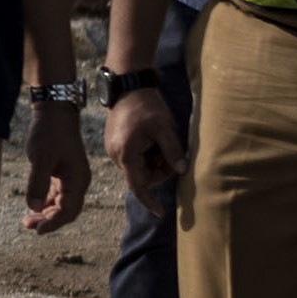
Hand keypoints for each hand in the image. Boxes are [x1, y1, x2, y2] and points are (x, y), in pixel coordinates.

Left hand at [23, 106, 91, 233]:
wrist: (54, 111)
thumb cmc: (49, 132)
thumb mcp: (41, 157)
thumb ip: (37, 183)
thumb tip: (34, 207)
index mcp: (78, 179)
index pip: (69, 210)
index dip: (53, 223)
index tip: (38, 230)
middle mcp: (78, 181)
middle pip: (67, 211)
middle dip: (49, 221)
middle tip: (29, 226)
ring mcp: (71, 178)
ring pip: (61, 204)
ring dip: (46, 213)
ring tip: (28, 220)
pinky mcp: (63, 173)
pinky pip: (57, 195)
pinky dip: (46, 203)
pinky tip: (34, 207)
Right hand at [105, 90, 184, 210]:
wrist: (128, 85)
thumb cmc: (146, 105)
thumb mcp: (164, 128)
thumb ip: (173, 151)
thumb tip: (182, 171)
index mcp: (126, 154)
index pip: (138, 186)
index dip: (149, 201)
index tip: (161, 213)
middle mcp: (116, 155)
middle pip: (142, 176)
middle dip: (159, 169)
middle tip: (173, 153)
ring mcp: (114, 149)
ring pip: (139, 166)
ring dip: (153, 160)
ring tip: (161, 140)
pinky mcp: (116, 142)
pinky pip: (134, 157)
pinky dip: (146, 153)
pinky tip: (152, 138)